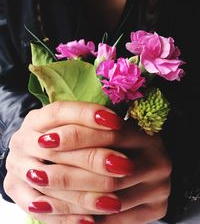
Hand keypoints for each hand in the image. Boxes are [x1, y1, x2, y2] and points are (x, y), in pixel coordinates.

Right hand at [4, 101, 127, 223]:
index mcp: (37, 118)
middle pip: (58, 148)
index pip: (61, 112)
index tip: (117, 122)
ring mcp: (17, 165)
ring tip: (114, 201)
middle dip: (94, 158)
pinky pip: (40, 208)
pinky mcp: (15, 190)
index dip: (88, 116)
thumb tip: (116, 124)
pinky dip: (66, 217)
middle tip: (125, 167)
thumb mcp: (70, 125)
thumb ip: (88, 125)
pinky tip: (90, 222)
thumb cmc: (60, 137)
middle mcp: (22, 139)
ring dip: (84, 193)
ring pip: (51, 181)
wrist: (30, 154)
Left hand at [33, 119, 171, 223]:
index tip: (45, 140)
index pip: (109, 134)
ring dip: (73, 201)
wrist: (148, 165)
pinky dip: (88, 220)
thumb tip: (50, 138)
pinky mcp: (158, 209)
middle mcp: (159, 160)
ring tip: (42, 198)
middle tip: (37, 174)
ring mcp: (161, 188)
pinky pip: (117, 221)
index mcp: (147, 135)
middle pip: (108, 169)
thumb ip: (88, 128)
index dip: (76, 137)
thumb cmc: (119, 146)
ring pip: (110, 199)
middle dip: (68, 174)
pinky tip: (66, 216)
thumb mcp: (108, 131)